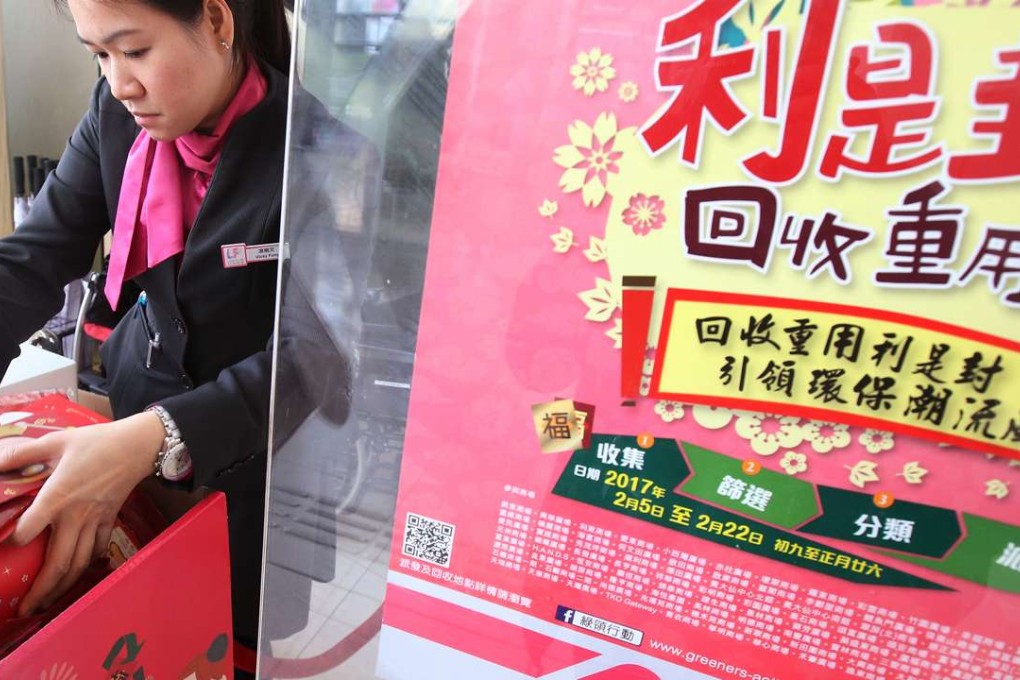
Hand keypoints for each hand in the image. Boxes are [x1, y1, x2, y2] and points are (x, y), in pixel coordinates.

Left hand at [0, 411, 164, 615]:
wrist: (137, 446)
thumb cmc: (96, 443)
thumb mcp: (56, 441)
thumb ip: (23, 453)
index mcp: (58, 497)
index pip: (30, 529)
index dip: (16, 540)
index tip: (8, 545)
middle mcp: (76, 516)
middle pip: (59, 563)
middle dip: (41, 591)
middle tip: (26, 610)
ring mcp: (95, 521)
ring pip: (79, 564)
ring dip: (62, 588)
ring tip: (47, 604)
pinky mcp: (109, 520)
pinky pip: (97, 550)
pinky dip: (86, 566)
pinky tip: (75, 576)